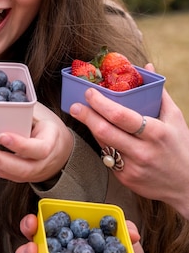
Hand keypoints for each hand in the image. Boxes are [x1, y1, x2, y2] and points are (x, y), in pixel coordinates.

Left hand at [0, 102, 73, 182]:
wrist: (59, 152)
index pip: (38, 149)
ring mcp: (28, 173)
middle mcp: (40, 164)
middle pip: (19, 168)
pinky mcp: (15, 176)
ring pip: (6, 172)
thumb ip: (25, 111)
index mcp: (50, 145)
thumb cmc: (49, 130)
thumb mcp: (43, 116)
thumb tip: (1, 96)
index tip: (2, 136)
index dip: (20, 145)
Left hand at [69, 64, 188, 217]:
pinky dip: (104, 145)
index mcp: (156, 133)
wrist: (186, 185)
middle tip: (75, 106)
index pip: (121, 116)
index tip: (89, 92)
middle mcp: (143, 151)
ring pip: (103, 145)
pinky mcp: (126, 179)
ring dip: (92, 129)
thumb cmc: (180, 147)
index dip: (101, 103)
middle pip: (105, 131)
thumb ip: (158, 93)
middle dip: (86, 116)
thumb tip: (146, 67)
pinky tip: (101, 136)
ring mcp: (132, 167)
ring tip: (85, 116)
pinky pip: (108, 158)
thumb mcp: (175, 118)